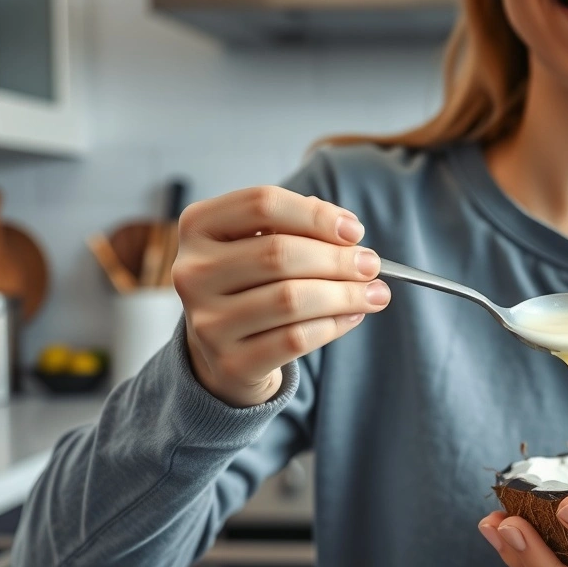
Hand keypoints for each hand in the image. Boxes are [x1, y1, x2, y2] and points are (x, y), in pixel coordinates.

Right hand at [172, 186, 390, 406]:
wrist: (224, 352)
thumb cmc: (251, 285)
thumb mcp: (259, 245)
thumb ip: (299, 229)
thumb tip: (349, 237)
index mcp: (198, 227)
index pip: (262, 204)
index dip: (316, 214)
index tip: (354, 230)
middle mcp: (192, 272)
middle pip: (279, 253)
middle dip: (337, 259)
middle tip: (372, 265)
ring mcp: (207, 321)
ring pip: (291, 299)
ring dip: (344, 294)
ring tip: (375, 293)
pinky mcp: (231, 362)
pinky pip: (295, 339)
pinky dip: (333, 325)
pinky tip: (352, 316)